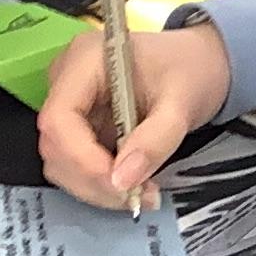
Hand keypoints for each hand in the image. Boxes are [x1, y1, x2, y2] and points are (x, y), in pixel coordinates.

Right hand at [38, 25, 231, 209]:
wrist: (200, 63)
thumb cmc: (191, 70)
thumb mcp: (183, 101)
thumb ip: (155, 139)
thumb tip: (122, 181)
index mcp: (86, 59)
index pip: (59, 117)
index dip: (81, 158)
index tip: (119, 185)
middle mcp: (66, 79)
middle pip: (56, 144)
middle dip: (92, 179)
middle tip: (137, 197)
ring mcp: (71, 103)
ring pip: (61, 161)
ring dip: (97, 187)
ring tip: (142, 193)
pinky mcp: (80, 125)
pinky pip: (77, 164)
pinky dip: (102, 183)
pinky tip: (135, 186)